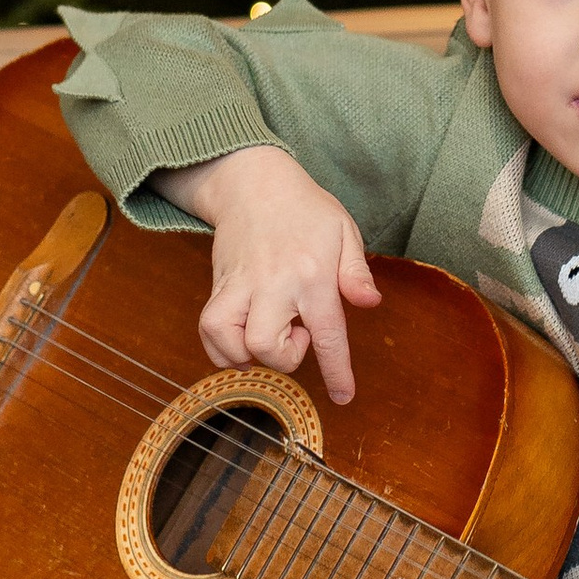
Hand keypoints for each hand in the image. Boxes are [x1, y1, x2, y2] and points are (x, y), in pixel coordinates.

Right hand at [157, 144, 383, 405]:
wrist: (253, 182)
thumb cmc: (305, 208)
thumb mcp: (344, 232)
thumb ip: (357, 273)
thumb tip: (370, 304)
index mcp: (312, 275)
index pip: (327, 334)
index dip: (337, 372)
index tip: (343, 397)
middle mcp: (273, 284)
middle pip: (267, 345)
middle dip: (284, 357)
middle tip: (296, 334)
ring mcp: (240, 284)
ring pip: (228, 339)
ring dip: (247, 355)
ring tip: (264, 340)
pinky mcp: (218, 285)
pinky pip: (208, 329)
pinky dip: (220, 348)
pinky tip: (239, 343)